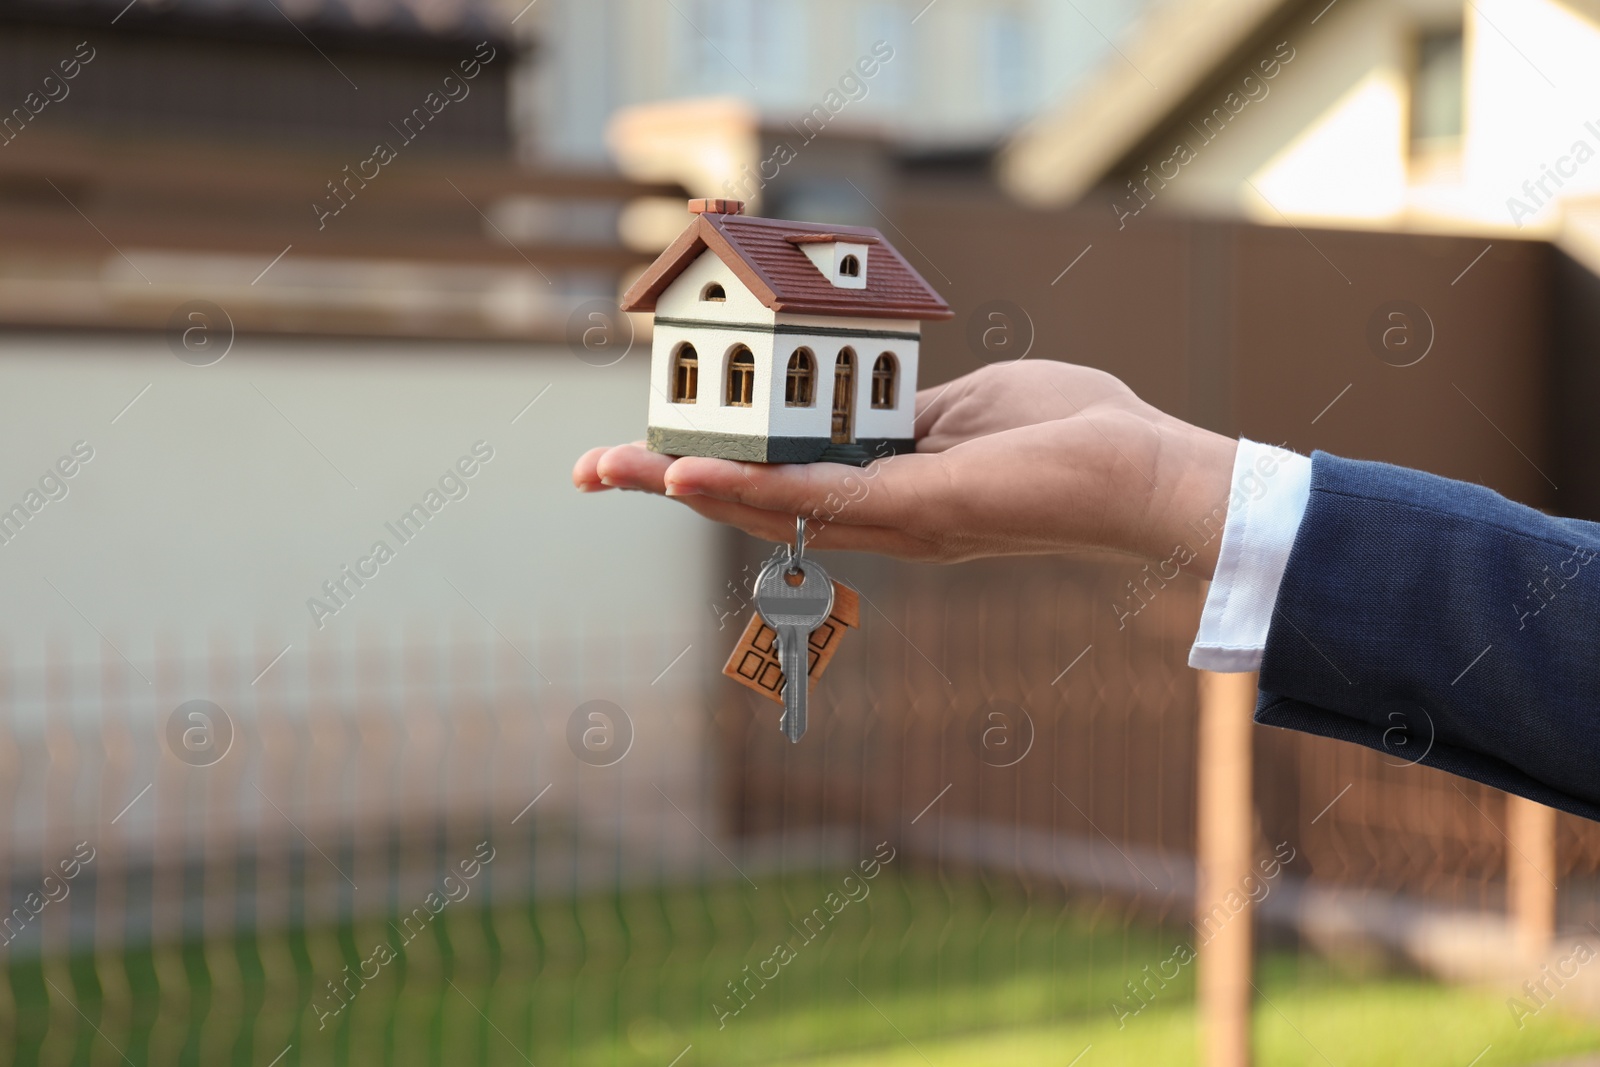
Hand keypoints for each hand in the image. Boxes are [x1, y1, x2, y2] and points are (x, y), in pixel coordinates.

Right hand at [572, 361, 1236, 573]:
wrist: (1142, 471)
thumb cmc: (1073, 433)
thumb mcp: (965, 402)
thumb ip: (897, 409)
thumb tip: (856, 400)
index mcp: (889, 481)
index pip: (781, 471)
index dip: (714, 462)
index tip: (653, 446)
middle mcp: (877, 511)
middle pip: (754, 496)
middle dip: (670, 481)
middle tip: (589, 471)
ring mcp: (890, 517)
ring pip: (767, 503)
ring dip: (684, 486)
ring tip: (611, 471)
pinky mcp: (911, 512)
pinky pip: (813, 498)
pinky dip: (746, 490)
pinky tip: (687, 478)